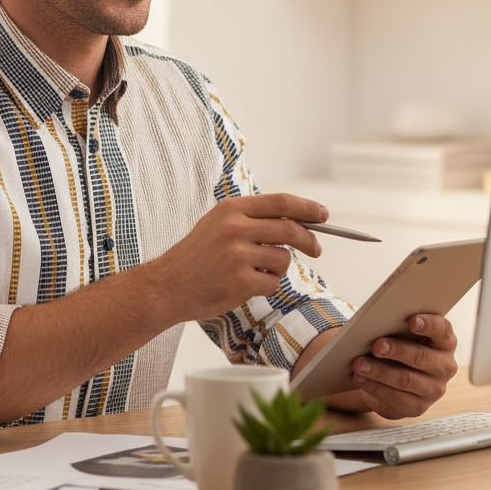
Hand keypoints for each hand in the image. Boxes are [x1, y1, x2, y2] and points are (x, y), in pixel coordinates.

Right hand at [146, 193, 326, 322]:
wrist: (167, 285)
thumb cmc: (196, 256)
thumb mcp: (218, 224)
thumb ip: (252, 220)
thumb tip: (297, 222)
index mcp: (232, 209)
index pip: (281, 202)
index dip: (307, 208)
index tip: (323, 214)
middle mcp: (236, 228)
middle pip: (290, 229)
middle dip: (309, 240)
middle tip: (316, 249)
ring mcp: (238, 255)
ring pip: (283, 259)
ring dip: (277, 268)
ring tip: (253, 272)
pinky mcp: (241, 281)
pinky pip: (273, 283)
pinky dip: (266, 286)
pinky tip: (243, 286)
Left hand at [350, 314, 458, 418]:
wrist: (396, 380)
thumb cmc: (400, 347)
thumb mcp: (402, 334)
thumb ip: (397, 326)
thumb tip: (375, 324)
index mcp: (445, 342)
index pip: (442, 330)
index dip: (429, 324)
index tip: (411, 320)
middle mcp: (445, 366)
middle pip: (421, 356)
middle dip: (397, 350)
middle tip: (376, 346)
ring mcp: (434, 389)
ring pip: (406, 379)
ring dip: (379, 372)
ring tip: (359, 364)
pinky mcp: (418, 407)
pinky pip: (396, 398)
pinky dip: (375, 387)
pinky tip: (360, 378)